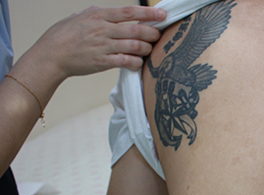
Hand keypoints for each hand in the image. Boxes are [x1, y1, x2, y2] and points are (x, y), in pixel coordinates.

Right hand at [28, 6, 166, 79]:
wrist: (51, 54)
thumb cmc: (64, 35)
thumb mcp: (80, 17)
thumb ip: (99, 14)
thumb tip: (114, 13)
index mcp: (99, 16)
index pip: (129, 12)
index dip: (148, 13)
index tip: (162, 15)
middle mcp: (102, 29)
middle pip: (135, 30)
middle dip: (151, 33)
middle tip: (158, 36)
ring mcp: (102, 46)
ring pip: (133, 46)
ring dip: (145, 49)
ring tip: (148, 50)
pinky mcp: (101, 62)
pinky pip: (125, 61)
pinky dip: (135, 62)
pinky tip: (138, 63)